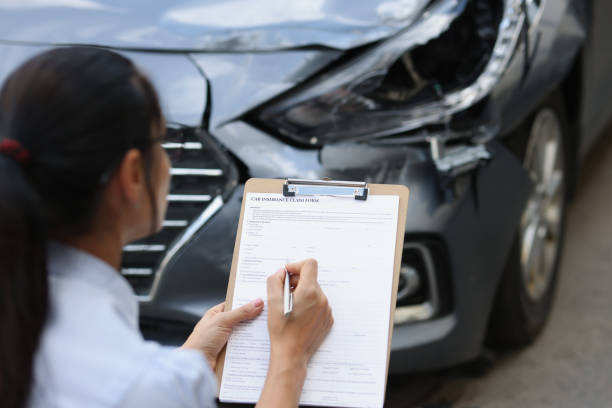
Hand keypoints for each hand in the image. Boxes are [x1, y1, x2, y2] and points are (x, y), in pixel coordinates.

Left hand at [181, 299, 263, 369]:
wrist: (196, 365)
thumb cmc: (201, 341)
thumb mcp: (222, 321)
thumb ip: (241, 312)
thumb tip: (257, 302)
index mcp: (218, 313)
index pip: (236, 303)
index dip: (248, 301)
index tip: (263, 299)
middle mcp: (223, 325)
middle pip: (243, 319)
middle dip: (254, 318)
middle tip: (269, 315)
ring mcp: (227, 338)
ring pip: (245, 333)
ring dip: (253, 333)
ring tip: (267, 330)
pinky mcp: (231, 351)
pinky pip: (244, 346)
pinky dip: (251, 345)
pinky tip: (260, 344)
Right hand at [256, 259, 332, 407]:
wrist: (291, 355)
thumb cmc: (281, 331)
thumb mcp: (272, 304)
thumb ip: (275, 282)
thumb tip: (282, 272)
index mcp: (309, 292)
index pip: (310, 265)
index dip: (296, 266)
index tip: (287, 275)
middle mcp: (322, 299)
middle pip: (311, 279)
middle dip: (297, 282)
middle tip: (284, 294)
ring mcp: (327, 310)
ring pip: (315, 292)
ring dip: (303, 294)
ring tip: (291, 308)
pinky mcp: (328, 320)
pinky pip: (319, 304)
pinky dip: (309, 305)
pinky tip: (299, 317)